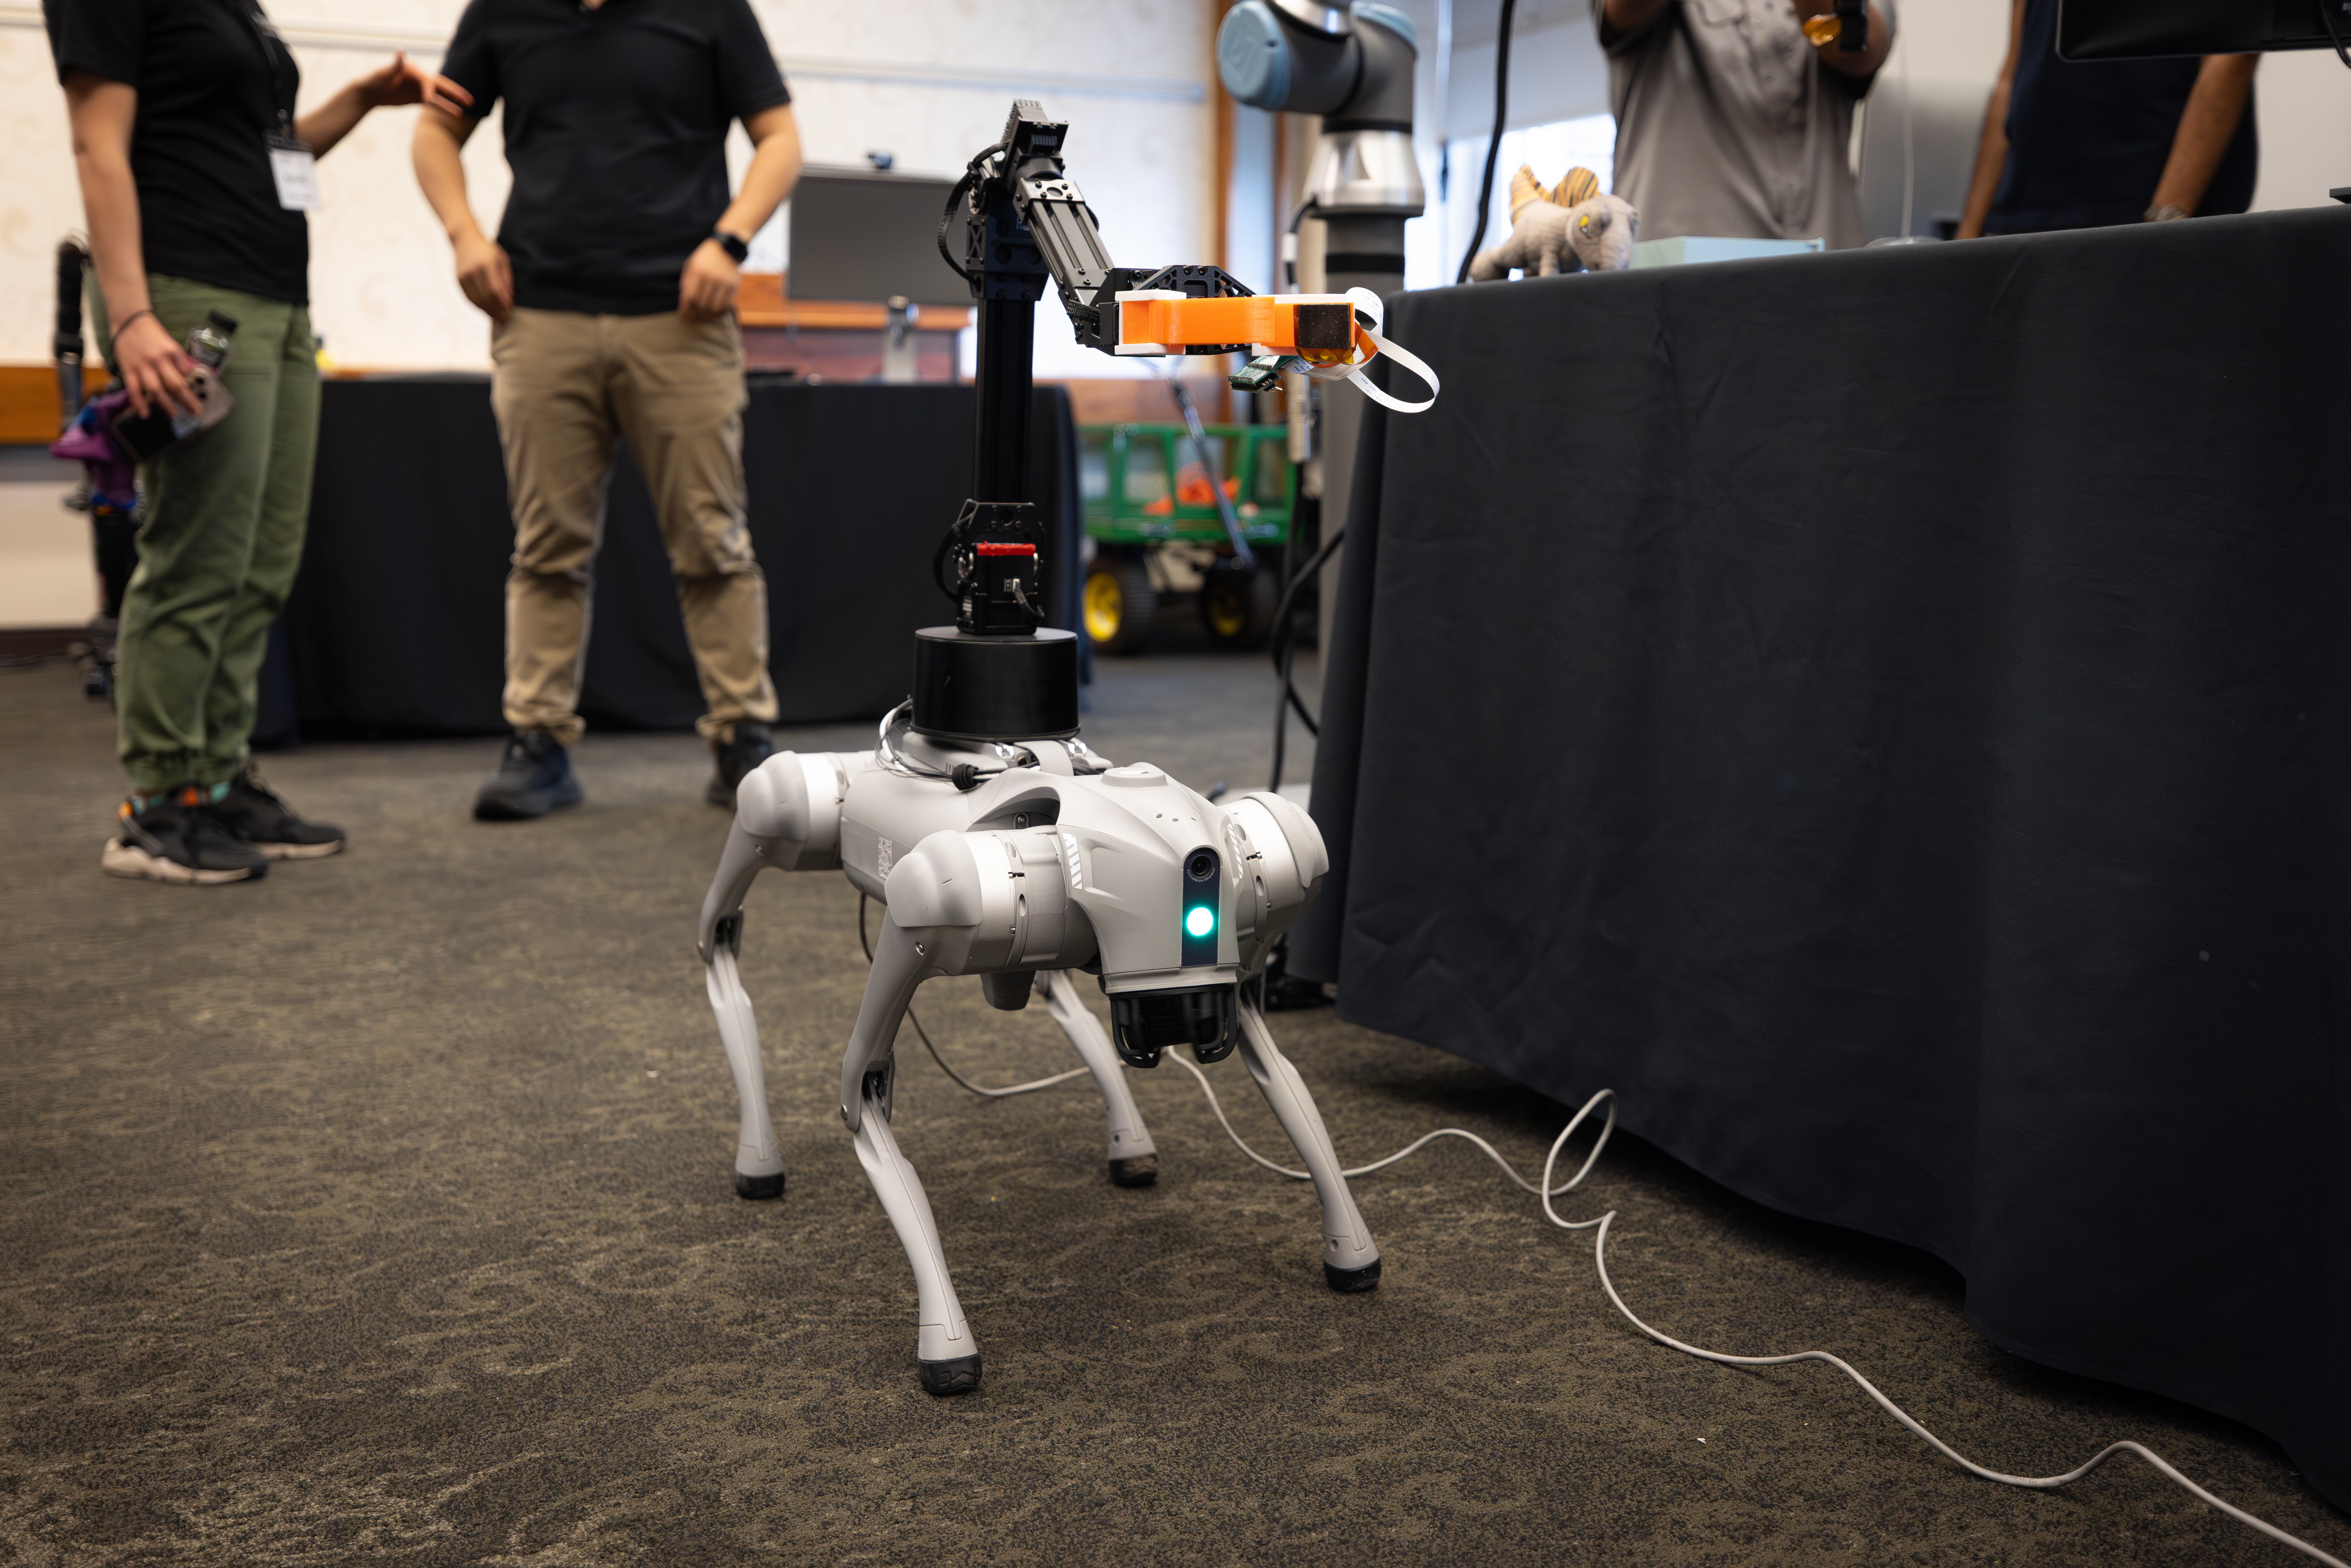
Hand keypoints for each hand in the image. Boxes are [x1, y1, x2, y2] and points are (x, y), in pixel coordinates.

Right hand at [114, 311, 197, 420]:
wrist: (129, 321)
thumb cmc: (153, 334)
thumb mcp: (171, 344)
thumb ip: (180, 361)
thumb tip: (189, 377)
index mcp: (172, 353)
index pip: (186, 374)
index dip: (193, 388)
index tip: (199, 400)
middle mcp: (158, 360)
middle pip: (174, 385)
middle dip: (186, 400)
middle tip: (195, 412)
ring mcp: (142, 366)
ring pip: (155, 389)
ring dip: (165, 405)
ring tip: (174, 415)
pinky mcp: (128, 369)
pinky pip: (134, 389)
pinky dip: (139, 402)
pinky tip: (144, 414)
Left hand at [354, 52, 472, 116]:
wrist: (368, 92)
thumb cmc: (373, 80)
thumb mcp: (383, 74)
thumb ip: (395, 65)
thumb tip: (401, 51)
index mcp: (413, 71)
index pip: (427, 81)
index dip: (430, 91)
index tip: (429, 101)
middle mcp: (419, 79)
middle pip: (441, 86)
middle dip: (455, 93)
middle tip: (469, 100)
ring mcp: (419, 89)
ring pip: (439, 97)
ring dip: (452, 104)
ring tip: (465, 111)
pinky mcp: (417, 99)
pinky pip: (433, 104)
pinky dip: (444, 109)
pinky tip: (455, 114)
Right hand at [453, 230, 513, 319]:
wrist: (465, 239)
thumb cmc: (488, 250)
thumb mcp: (501, 260)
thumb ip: (506, 279)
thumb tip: (509, 299)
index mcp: (487, 264)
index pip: (495, 290)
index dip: (502, 303)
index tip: (509, 310)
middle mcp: (473, 270)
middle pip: (486, 297)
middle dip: (496, 309)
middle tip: (503, 317)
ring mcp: (464, 275)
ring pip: (476, 299)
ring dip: (487, 311)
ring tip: (496, 316)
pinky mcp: (458, 279)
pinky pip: (469, 297)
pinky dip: (478, 306)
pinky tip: (486, 309)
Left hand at [678, 239, 739, 321]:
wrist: (726, 249)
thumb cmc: (704, 259)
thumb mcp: (691, 266)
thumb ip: (687, 283)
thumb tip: (684, 304)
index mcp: (697, 271)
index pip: (690, 297)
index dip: (686, 310)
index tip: (683, 316)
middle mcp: (711, 277)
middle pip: (701, 305)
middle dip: (695, 316)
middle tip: (691, 321)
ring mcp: (724, 283)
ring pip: (714, 308)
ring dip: (707, 317)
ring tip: (702, 320)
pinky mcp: (734, 287)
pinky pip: (726, 306)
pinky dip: (719, 314)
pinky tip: (713, 316)